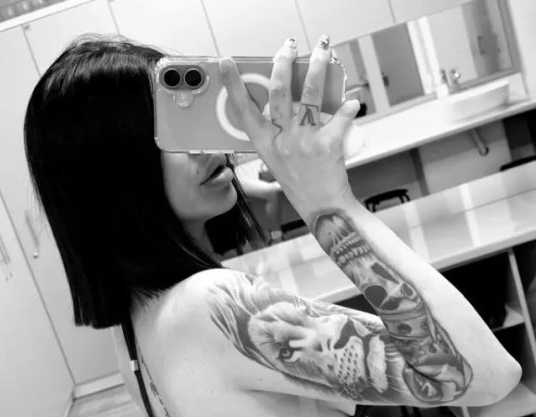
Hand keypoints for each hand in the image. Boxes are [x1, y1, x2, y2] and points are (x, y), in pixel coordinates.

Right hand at [220, 36, 359, 222]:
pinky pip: (340, 116)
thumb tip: (287, 98)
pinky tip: (352, 100)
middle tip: (290, 45)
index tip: (227, 63)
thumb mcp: (278, 160)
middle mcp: (281, 142)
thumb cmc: (301, 183)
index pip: (243, 111)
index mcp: (265, 145)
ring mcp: (304, 143)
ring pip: (310, 94)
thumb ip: (277, 132)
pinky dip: (348, 106)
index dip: (234, 85)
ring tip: (324, 51)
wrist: (322, 208)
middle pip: (279, 91)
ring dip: (319, 67)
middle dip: (284, 61)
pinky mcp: (327, 145)